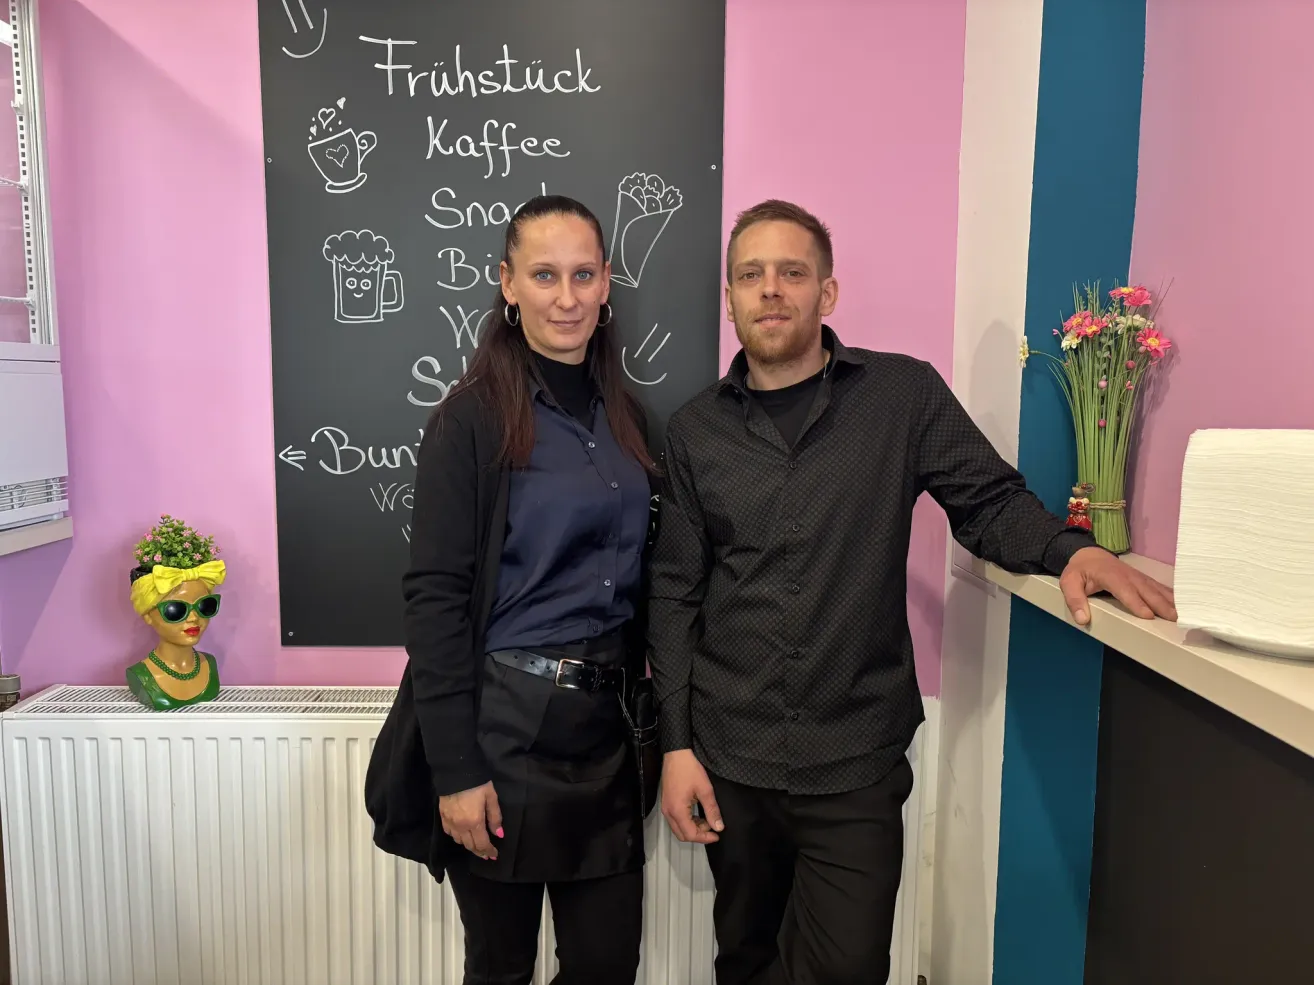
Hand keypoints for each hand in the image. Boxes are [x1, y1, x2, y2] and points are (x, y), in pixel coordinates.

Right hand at [438, 781, 502, 859]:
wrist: (456, 771)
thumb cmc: (478, 783)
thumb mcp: (491, 797)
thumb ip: (495, 817)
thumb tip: (499, 834)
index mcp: (474, 822)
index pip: (482, 844)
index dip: (489, 851)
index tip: (494, 855)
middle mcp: (461, 826)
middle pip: (470, 846)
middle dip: (479, 851)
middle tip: (486, 854)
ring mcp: (450, 822)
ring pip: (459, 841)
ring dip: (468, 845)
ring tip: (476, 844)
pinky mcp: (442, 816)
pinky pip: (449, 833)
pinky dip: (457, 837)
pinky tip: (461, 835)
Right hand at [661, 749, 723, 843]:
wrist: (676, 754)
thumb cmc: (689, 769)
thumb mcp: (705, 790)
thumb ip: (712, 810)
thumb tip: (719, 826)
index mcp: (677, 810)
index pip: (690, 834)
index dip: (704, 838)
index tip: (716, 835)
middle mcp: (668, 812)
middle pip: (682, 835)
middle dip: (698, 835)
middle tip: (712, 828)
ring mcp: (666, 807)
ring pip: (678, 828)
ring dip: (693, 828)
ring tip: (706, 819)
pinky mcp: (666, 802)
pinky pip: (676, 820)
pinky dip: (687, 821)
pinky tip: (697, 813)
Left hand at [1059, 546, 1176, 625]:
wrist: (1088, 554)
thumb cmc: (1079, 570)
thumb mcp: (1068, 583)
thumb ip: (1074, 600)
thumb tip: (1082, 619)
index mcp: (1110, 575)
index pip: (1125, 590)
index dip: (1136, 602)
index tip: (1148, 615)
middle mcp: (1128, 575)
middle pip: (1146, 590)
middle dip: (1160, 604)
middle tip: (1174, 619)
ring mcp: (1137, 576)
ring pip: (1156, 588)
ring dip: (1170, 601)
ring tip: (1182, 615)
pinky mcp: (1142, 579)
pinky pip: (1158, 587)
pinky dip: (1171, 595)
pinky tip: (1181, 604)